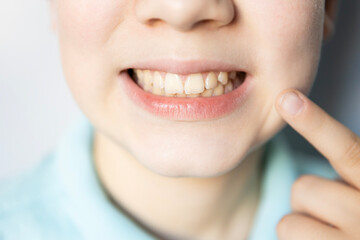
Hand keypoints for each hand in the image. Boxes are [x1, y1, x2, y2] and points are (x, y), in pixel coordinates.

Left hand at [274, 89, 359, 239]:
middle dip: (309, 198)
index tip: (286, 98)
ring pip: (290, 220)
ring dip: (303, 223)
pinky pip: (288, 235)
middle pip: (304, 189)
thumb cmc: (358, 215)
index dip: (316, 124)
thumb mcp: (358, 185)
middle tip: (334, 210)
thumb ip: (349, 168)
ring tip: (330, 232)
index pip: (347, 151)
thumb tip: (303, 139)